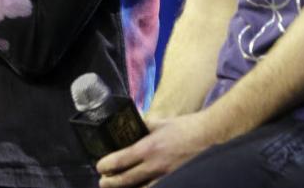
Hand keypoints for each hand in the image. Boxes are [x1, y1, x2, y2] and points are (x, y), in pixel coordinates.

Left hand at [96, 113, 216, 186]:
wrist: (204, 136)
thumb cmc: (180, 127)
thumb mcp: (156, 122)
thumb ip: (140, 124)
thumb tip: (128, 124)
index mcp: (147, 148)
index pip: (121, 160)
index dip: (107, 165)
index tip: (99, 166)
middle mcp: (154, 164)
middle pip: (127, 179)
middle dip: (111, 182)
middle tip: (102, 181)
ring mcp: (165, 174)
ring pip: (140, 187)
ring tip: (115, 186)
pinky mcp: (173, 178)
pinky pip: (154, 186)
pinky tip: (136, 187)